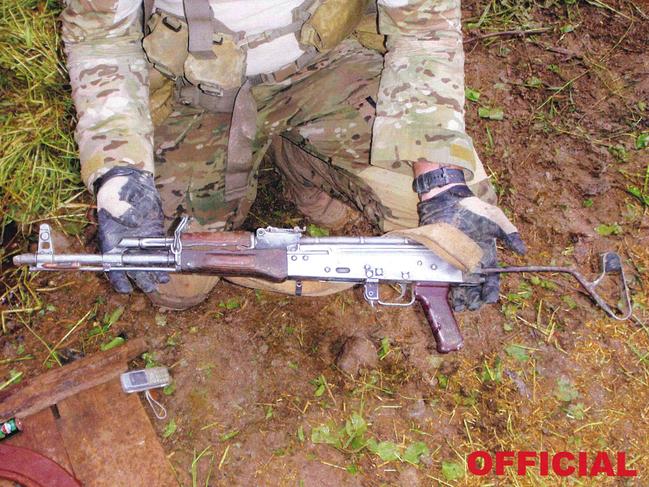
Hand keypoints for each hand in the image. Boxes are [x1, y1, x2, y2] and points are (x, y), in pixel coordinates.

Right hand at [96, 166, 169, 293]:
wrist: (132, 182)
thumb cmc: (117, 191)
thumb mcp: (115, 199)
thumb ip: (122, 211)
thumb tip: (134, 223)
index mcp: (109, 239)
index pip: (111, 263)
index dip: (117, 277)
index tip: (125, 288)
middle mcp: (124, 245)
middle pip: (131, 267)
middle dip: (140, 279)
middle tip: (150, 287)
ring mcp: (139, 242)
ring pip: (145, 263)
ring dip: (153, 274)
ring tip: (162, 281)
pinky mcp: (153, 236)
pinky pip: (157, 253)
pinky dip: (163, 263)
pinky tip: (169, 271)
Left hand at [418, 184, 525, 310]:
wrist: (449, 200)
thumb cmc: (474, 208)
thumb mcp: (495, 218)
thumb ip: (508, 233)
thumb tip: (522, 250)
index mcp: (487, 256)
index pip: (492, 279)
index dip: (491, 290)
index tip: (489, 299)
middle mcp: (472, 262)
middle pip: (475, 286)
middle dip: (473, 299)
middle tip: (471, 306)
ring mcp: (456, 260)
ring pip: (460, 284)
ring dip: (460, 297)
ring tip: (459, 305)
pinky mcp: (441, 256)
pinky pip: (444, 274)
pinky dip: (445, 285)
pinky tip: (447, 293)